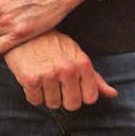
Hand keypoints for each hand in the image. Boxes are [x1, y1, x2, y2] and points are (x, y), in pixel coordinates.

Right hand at [2, 30, 116, 110]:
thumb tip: (112, 94)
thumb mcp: (76, 55)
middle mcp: (67, 70)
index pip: (90, 98)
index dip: (80, 95)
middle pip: (72, 104)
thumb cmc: (52, 44)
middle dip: (64, 99)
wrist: (22, 31)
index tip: (72, 87)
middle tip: (56, 85)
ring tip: (42, 80)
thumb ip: (94, 77)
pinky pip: (34, 100)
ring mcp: (48, 75)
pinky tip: (31, 81)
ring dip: (47, 96)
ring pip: (52, 104)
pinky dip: (32, 94)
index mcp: (82, 64)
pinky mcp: (29, 78)